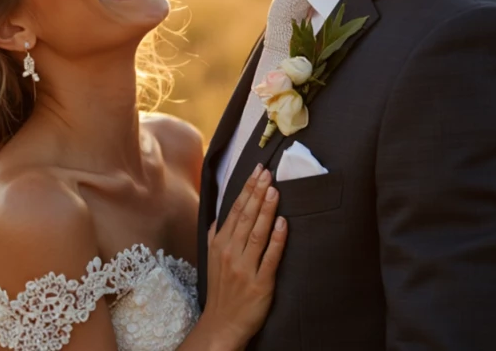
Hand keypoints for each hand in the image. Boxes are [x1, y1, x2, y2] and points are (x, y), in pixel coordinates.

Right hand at [203, 163, 287, 349]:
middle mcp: (230, 252)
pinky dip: (277, 238)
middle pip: (246, 216)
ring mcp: (245, 267)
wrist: (222, 324)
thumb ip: (216, 235)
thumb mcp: (212, 259)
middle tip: (268, 174)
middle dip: (258, 192)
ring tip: (275, 191)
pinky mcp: (260, 282)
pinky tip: (283, 223)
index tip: (257, 172)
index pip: (235, 210)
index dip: (247, 189)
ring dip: (267, 210)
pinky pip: (270, 256)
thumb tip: (221, 215)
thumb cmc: (222, 290)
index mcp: (219, 243)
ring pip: (257, 232)